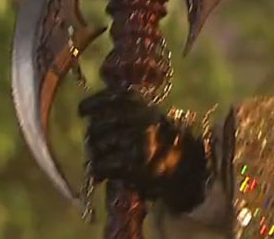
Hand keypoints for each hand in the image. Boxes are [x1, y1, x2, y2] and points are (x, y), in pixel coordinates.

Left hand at [78, 90, 207, 213]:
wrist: (191, 169)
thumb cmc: (167, 142)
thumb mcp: (151, 117)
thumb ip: (127, 110)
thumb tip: (93, 115)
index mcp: (145, 105)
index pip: (111, 98)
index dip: (92, 104)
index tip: (82, 111)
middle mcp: (141, 119)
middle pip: (99, 124)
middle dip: (94, 137)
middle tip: (96, 146)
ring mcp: (139, 141)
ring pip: (98, 144)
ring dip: (95, 155)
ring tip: (102, 161)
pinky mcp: (136, 164)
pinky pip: (104, 164)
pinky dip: (99, 170)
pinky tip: (102, 174)